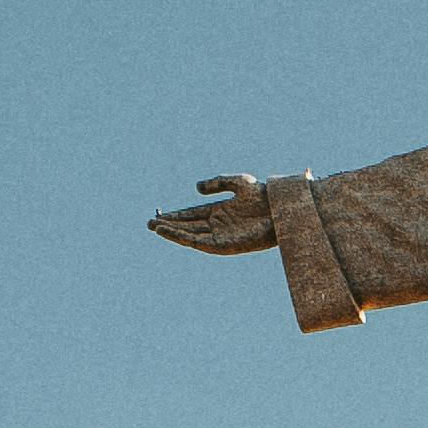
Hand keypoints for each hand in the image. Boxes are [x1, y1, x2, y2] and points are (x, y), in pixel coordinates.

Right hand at [152, 175, 276, 253]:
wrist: (279, 209)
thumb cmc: (264, 195)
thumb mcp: (238, 182)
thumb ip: (217, 183)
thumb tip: (196, 188)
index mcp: (220, 211)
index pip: (191, 214)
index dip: (175, 215)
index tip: (160, 214)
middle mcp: (217, 225)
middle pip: (187, 225)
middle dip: (169, 224)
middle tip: (149, 223)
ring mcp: (219, 235)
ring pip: (189, 235)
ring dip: (171, 232)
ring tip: (154, 227)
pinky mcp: (222, 245)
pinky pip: (197, 242)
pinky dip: (182, 237)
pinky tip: (170, 232)